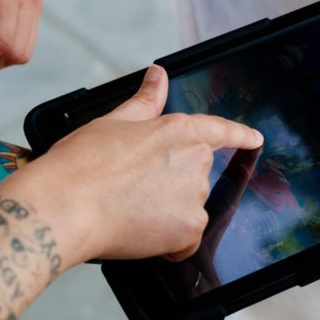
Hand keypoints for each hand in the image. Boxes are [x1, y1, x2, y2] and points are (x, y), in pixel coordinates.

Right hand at [17, 65, 264, 266]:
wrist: (64, 207)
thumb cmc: (81, 165)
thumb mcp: (113, 122)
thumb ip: (145, 102)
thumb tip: (158, 75)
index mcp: (179, 130)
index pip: (221, 130)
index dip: (240, 135)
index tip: (255, 139)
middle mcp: (195, 160)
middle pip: (195, 175)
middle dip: (170, 184)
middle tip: (132, 188)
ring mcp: (194, 196)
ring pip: (188, 208)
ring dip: (167, 213)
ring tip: (128, 209)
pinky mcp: (188, 230)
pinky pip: (185, 240)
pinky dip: (167, 243)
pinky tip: (138, 233)